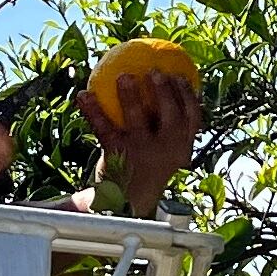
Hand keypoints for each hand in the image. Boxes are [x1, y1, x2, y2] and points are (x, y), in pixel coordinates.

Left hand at [80, 66, 201, 217]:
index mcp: (181, 148)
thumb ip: (167, 129)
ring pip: (137, 119)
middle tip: (154, 71)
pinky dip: (93, 110)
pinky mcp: (117, 155)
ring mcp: (141, 152)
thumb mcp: (164, 153)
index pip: (192, 118)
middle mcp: (165, 150)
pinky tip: (84, 96)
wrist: (122, 203)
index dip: (188, 95)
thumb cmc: (143, 167)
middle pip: (170, 116)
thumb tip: (164, 88)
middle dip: (165, 91)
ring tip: (123, 76)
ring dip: (129, 95)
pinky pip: (104, 127)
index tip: (180, 75)